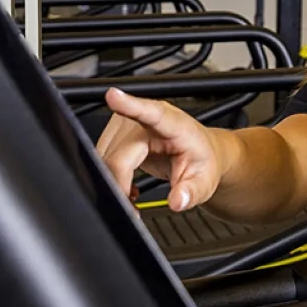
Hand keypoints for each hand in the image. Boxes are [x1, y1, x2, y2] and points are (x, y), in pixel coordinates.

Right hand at [94, 89, 223, 211]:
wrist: (201, 153)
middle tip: (134, 210)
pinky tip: (128, 185)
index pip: (151, 113)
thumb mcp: (205, 181)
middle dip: (120, 185)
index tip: (113, 96)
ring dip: (114, 182)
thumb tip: (178, 200)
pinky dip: (110, 176)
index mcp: (175, 125)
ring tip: (134, 196)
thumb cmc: (202, 161)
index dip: (130, 105)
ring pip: (105, 158)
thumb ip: (192, 192)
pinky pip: (102, 157)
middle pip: (119, 155)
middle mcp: (149, 121)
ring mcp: (130, 125)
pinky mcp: (117, 133)